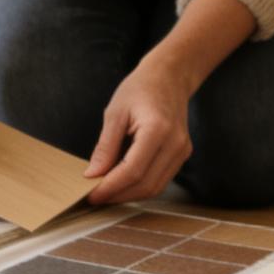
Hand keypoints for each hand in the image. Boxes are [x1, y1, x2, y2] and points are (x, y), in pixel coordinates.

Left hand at [85, 63, 193, 204]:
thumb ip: (105, 147)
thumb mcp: (115, 113)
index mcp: (157, 130)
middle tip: (96, 196)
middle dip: (118, 195)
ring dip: (129, 194)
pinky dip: (140, 186)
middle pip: (146, 185)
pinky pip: (161, 180)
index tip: (91, 195)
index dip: (110, 187)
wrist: (169, 77)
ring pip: (155, 187)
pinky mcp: (182, 154)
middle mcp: (175, 143)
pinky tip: (123, 182)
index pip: (133, 171)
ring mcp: (182, 151)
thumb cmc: (141, 88)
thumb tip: (93, 175)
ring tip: (107, 192)